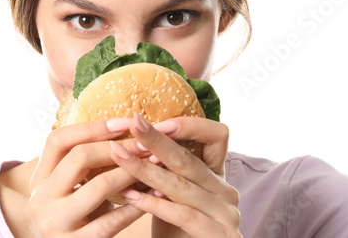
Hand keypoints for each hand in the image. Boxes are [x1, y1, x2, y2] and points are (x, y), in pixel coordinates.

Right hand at [29, 118, 147, 236]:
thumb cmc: (73, 216)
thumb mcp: (66, 189)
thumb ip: (80, 165)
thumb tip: (120, 128)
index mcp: (39, 179)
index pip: (57, 140)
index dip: (92, 127)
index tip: (124, 122)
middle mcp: (41, 198)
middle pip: (79, 157)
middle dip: (118, 147)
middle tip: (145, 143)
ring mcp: (56, 223)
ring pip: (99, 186)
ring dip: (132, 171)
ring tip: (154, 162)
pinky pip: (113, 220)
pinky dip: (137, 204)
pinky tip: (155, 194)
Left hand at [109, 113, 240, 237]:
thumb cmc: (175, 230)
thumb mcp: (170, 195)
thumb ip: (162, 169)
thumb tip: (127, 138)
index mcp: (216, 176)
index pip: (216, 136)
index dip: (189, 125)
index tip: (154, 121)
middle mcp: (226, 191)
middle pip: (189, 159)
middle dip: (156, 140)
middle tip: (133, 124)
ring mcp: (227, 214)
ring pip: (182, 185)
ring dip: (146, 170)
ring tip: (119, 156)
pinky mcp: (222, 235)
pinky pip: (185, 215)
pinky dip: (155, 204)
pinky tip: (131, 196)